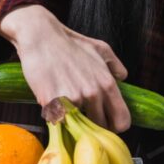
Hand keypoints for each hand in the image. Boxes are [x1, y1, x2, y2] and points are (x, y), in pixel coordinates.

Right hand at [0, 4, 130, 131]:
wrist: (40, 36)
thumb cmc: (70, 42)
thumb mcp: (100, 48)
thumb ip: (115, 65)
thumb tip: (123, 78)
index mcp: (107, 83)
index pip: (122, 121)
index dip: (115, 126)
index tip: (106, 123)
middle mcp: (93, 93)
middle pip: (99, 127)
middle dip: (92, 123)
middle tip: (82, 113)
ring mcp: (72, 99)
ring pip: (77, 125)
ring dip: (72, 118)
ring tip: (65, 100)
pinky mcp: (52, 103)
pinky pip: (57, 120)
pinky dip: (55, 114)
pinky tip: (52, 99)